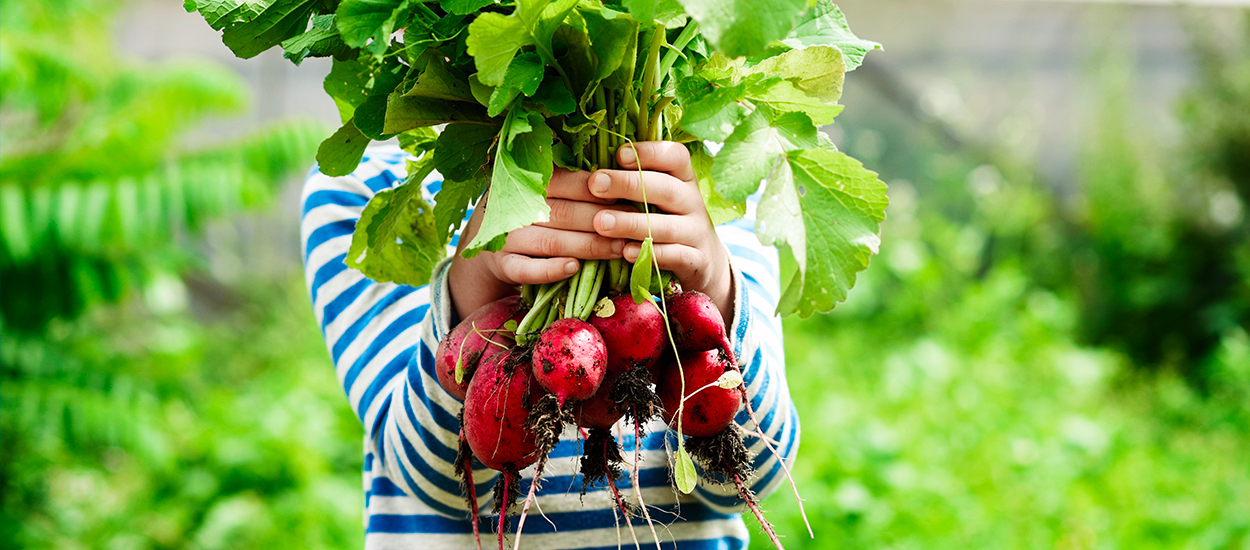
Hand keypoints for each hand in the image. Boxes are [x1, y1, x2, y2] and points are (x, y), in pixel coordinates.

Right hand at [448, 169, 628, 320]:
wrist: (488, 239)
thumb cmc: (531, 209)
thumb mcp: (544, 189)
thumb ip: (574, 184)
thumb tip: (622, 180)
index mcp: (528, 182)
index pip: (567, 182)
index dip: (598, 190)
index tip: (626, 196)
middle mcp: (515, 207)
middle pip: (564, 213)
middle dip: (602, 220)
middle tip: (633, 226)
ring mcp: (507, 237)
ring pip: (551, 241)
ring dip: (588, 246)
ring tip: (619, 248)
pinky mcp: (503, 265)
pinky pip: (527, 270)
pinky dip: (551, 269)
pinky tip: (574, 267)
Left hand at [588, 142, 732, 327]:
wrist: (703, 262)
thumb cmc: (669, 221)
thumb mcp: (660, 198)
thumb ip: (636, 182)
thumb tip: (593, 168)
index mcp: (684, 179)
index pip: (675, 156)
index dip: (649, 152)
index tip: (619, 155)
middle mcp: (693, 202)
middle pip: (666, 188)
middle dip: (628, 184)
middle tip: (595, 184)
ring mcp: (697, 232)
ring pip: (667, 226)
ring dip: (631, 223)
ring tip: (600, 223)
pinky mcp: (697, 260)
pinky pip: (675, 256)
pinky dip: (650, 254)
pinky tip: (625, 252)